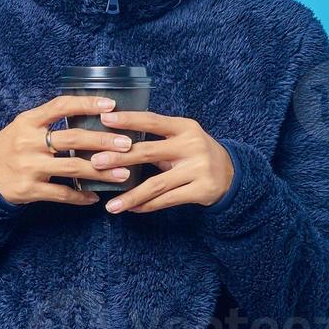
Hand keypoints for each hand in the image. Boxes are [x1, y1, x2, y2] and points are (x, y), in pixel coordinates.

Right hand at [0, 95, 140, 205]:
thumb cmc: (11, 146)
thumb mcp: (24, 126)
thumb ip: (50, 120)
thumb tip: (90, 112)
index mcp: (28, 121)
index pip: (61, 106)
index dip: (87, 104)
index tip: (111, 105)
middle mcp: (28, 142)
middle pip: (73, 139)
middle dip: (103, 141)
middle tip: (127, 144)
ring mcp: (29, 167)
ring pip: (72, 169)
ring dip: (101, 172)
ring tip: (123, 174)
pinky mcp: (29, 189)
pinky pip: (62, 194)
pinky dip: (80, 196)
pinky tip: (95, 197)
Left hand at [93, 110, 234, 213]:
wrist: (232, 174)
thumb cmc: (196, 153)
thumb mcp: (183, 138)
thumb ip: (157, 139)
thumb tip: (117, 142)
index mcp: (185, 127)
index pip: (153, 120)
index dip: (129, 120)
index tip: (105, 119)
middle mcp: (192, 146)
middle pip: (149, 152)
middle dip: (120, 158)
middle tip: (96, 163)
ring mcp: (198, 169)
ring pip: (156, 184)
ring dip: (130, 195)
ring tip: (111, 205)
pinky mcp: (201, 190)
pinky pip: (167, 200)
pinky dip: (147, 206)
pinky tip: (131, 209)